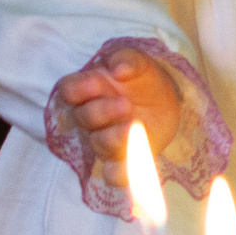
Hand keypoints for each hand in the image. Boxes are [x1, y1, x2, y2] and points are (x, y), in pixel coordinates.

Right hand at [54, 47, 182, 190]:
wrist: (166, 101)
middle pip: (83, 118)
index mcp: (88, 88)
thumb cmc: (142, 79)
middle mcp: (91, 117)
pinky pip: (113, 174)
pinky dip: (118, 174)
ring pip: (98, 145)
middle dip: (102, 112)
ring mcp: (105, 139)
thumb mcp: (139, 62)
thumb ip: (127, 60)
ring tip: (134, 126)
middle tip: (125, 104)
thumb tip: (118, 68)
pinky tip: (131, 167)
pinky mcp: (122, 159)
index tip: (96, 84)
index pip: (68, 90)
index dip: (78, 90)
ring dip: (114, 138)